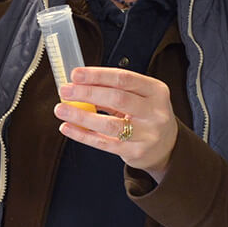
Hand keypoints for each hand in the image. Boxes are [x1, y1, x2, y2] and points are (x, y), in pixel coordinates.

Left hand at [55, 67, 178, 181]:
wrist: (166, 146)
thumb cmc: (146, 115)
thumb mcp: (139, 97)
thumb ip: (114, 90)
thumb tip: (78, 83)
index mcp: (156, 91)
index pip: (124, 78)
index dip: (97, 75)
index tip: (76, 74)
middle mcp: (155, 112)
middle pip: (117, 98)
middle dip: (87, 93)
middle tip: (65, 91)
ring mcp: (147, 134)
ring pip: (109, 124)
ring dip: (81, 116)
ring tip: (61, 110)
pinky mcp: (136, 152)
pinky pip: (104, 143)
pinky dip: (83, 134)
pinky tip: (68, 127)